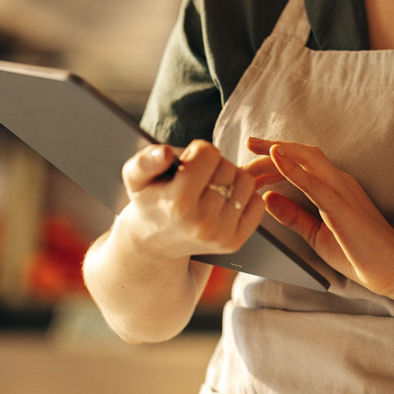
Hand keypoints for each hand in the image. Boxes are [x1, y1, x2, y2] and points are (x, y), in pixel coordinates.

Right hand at [117, 140, 268, 261]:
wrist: (154, 242)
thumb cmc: (149, 200)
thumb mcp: (135, 178)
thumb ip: (146, 160)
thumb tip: (166, 153)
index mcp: (177, 203)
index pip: (209, 154)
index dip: (198, 151)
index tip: (188, 162)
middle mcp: (201, 223)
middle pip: (228, 167)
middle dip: (214, 164)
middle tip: (198, 176)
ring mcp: (220, 235)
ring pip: (247, 182)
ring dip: (231, 178)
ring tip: (211, 186)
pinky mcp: (235, 242)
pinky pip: (257, 203)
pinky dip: (244, 196)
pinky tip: (223, 200)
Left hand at [243, 137, 393, 302]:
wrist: (392, 268)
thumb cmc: (359, 253)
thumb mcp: (316, 234)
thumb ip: (294, 216)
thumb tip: (268, 198)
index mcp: (335, 187)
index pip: (302, 163)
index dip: (275, 158)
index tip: (250, 161)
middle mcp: (340, 182)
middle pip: (303, 154)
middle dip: (273, 146)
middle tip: (248, 144)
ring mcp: (343, 191)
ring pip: (309, 159)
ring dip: (279, 152)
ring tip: (255, 149)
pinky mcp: (342, 206)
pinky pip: (314, 182)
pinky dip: (293, 168)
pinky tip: (276, 159)